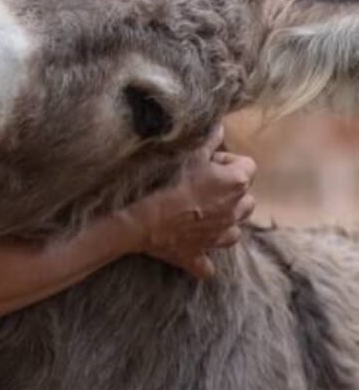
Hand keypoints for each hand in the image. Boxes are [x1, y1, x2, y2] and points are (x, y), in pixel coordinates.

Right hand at [123, 126, 255, 279]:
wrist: (142, 219)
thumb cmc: (166, 180)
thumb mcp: (187, 153)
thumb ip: (208, 140)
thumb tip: (220, 127)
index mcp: (236, 183)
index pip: (248, 166)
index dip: (227, 160)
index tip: (207, 160)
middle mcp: (235, 211)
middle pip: (247, 198)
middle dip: (231, 191)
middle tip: (203, 183)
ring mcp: (219, 236)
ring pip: (236, 228)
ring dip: (225, 219)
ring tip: (202, 210)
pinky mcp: (200, 255)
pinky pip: (209, 262)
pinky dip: (204, 252)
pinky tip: (193, 245)